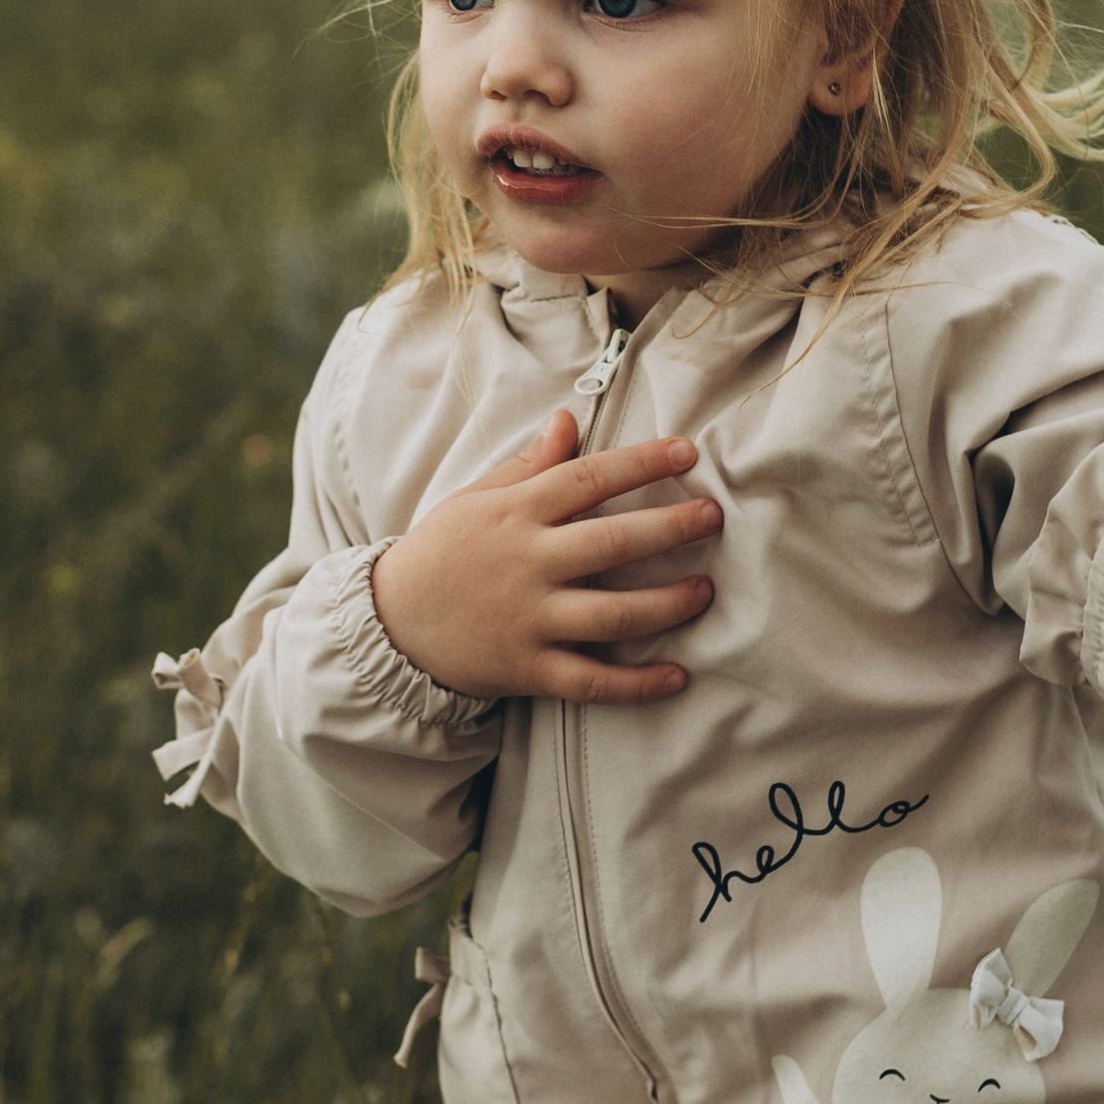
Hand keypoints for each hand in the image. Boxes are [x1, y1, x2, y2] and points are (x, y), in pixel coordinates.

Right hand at [370, 409, 719, 705]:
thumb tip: (568, 419)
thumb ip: (528, 464)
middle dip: (671, 528)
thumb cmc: (441, 553)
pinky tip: (678, 676)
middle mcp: (528, 564)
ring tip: (705, 591)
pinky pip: (591, 681)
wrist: (389, 625)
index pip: (588, 478)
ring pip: (613, 615)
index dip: (641, 462)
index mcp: (516, 513)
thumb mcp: (476, 498)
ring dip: (667, 604)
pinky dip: (637, 684)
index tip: (688, 450)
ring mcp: (529, 620)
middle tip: (714, 517)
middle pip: (612, 543)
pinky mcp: (528, 669)